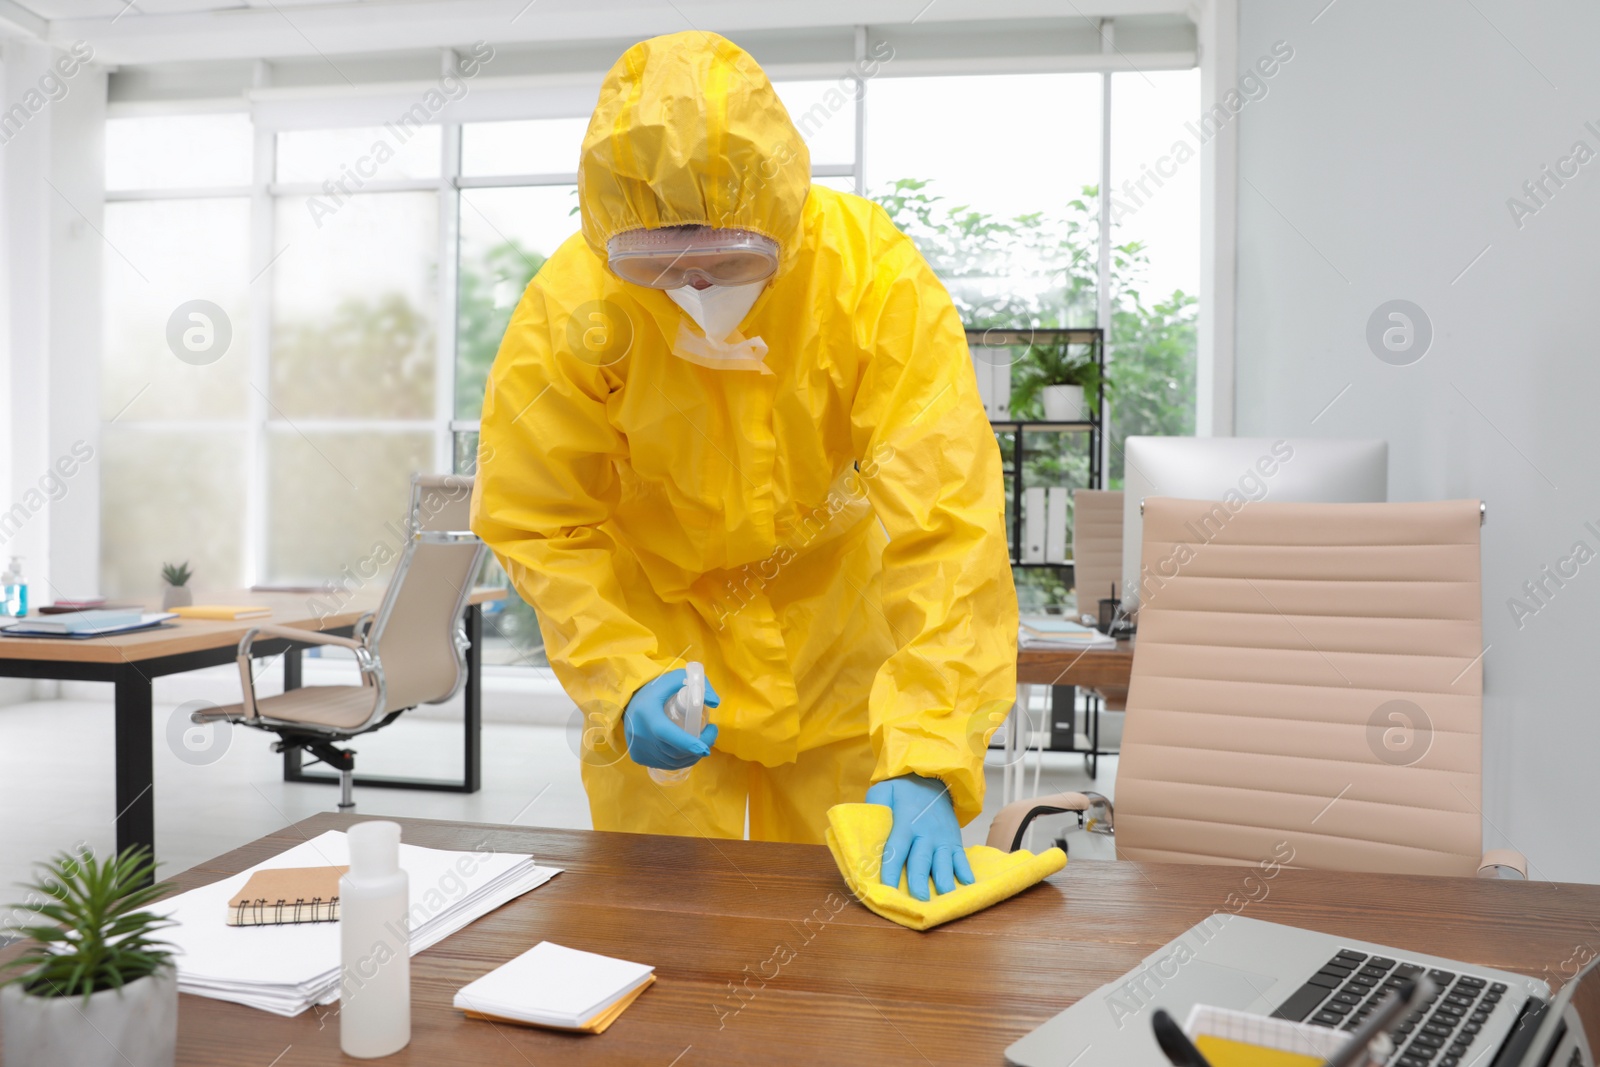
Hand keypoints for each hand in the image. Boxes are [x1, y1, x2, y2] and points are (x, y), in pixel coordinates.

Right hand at [623, 668, 720, 769]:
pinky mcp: (638, 756)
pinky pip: (665, 764)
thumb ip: (699, 686)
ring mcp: (638, 748)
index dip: (687, 743)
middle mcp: (640, 733)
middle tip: (711, 734)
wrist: (631, 701)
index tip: (706, 748)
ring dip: (691, 757)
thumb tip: (715, 703)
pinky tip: (686, 751)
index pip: (667, 733)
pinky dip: (679, 761)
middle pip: (673, 751)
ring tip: (701, 743)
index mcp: (648, 713)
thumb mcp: (677, 679)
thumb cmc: (658, 689)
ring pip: (671, 762)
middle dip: (698, 748)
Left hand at [866, 774, 973, 901]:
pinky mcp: (954, 841)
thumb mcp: (884, 790)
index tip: (887, 888)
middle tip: (918, 900)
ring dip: (944, 880)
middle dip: (920, 881)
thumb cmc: (903, 790)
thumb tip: (862, 826)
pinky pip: (962, 858)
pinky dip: (965, 871)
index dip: (892, 869)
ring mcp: (943, 838)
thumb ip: (874, 805)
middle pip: (921, 860)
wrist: (934, 778)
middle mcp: (926, 833)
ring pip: (944, 862)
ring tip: (944, 898)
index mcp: (905, 822)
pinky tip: (967, 885)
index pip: (897, 849)